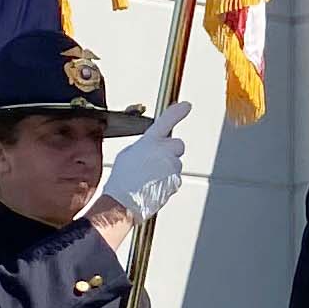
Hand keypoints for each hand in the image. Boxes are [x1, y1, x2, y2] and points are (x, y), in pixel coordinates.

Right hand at [102, 102, 192, 224]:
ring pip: (175, 164)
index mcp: (150, 141)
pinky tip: (153, 186)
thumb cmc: (122, 180)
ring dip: (167, 169)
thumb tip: (150, 148)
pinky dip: (167, 182)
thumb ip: (144, 146)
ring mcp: (172, 167)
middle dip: (170, 152)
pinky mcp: (176, 181)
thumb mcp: (128, 154)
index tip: (185, 106)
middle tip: (155, 162)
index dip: (177, 112)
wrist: (124, 202)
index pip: (166, 121)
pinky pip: (175, 178)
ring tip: (149, 178)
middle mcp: (164, 151)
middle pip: (177, 146)